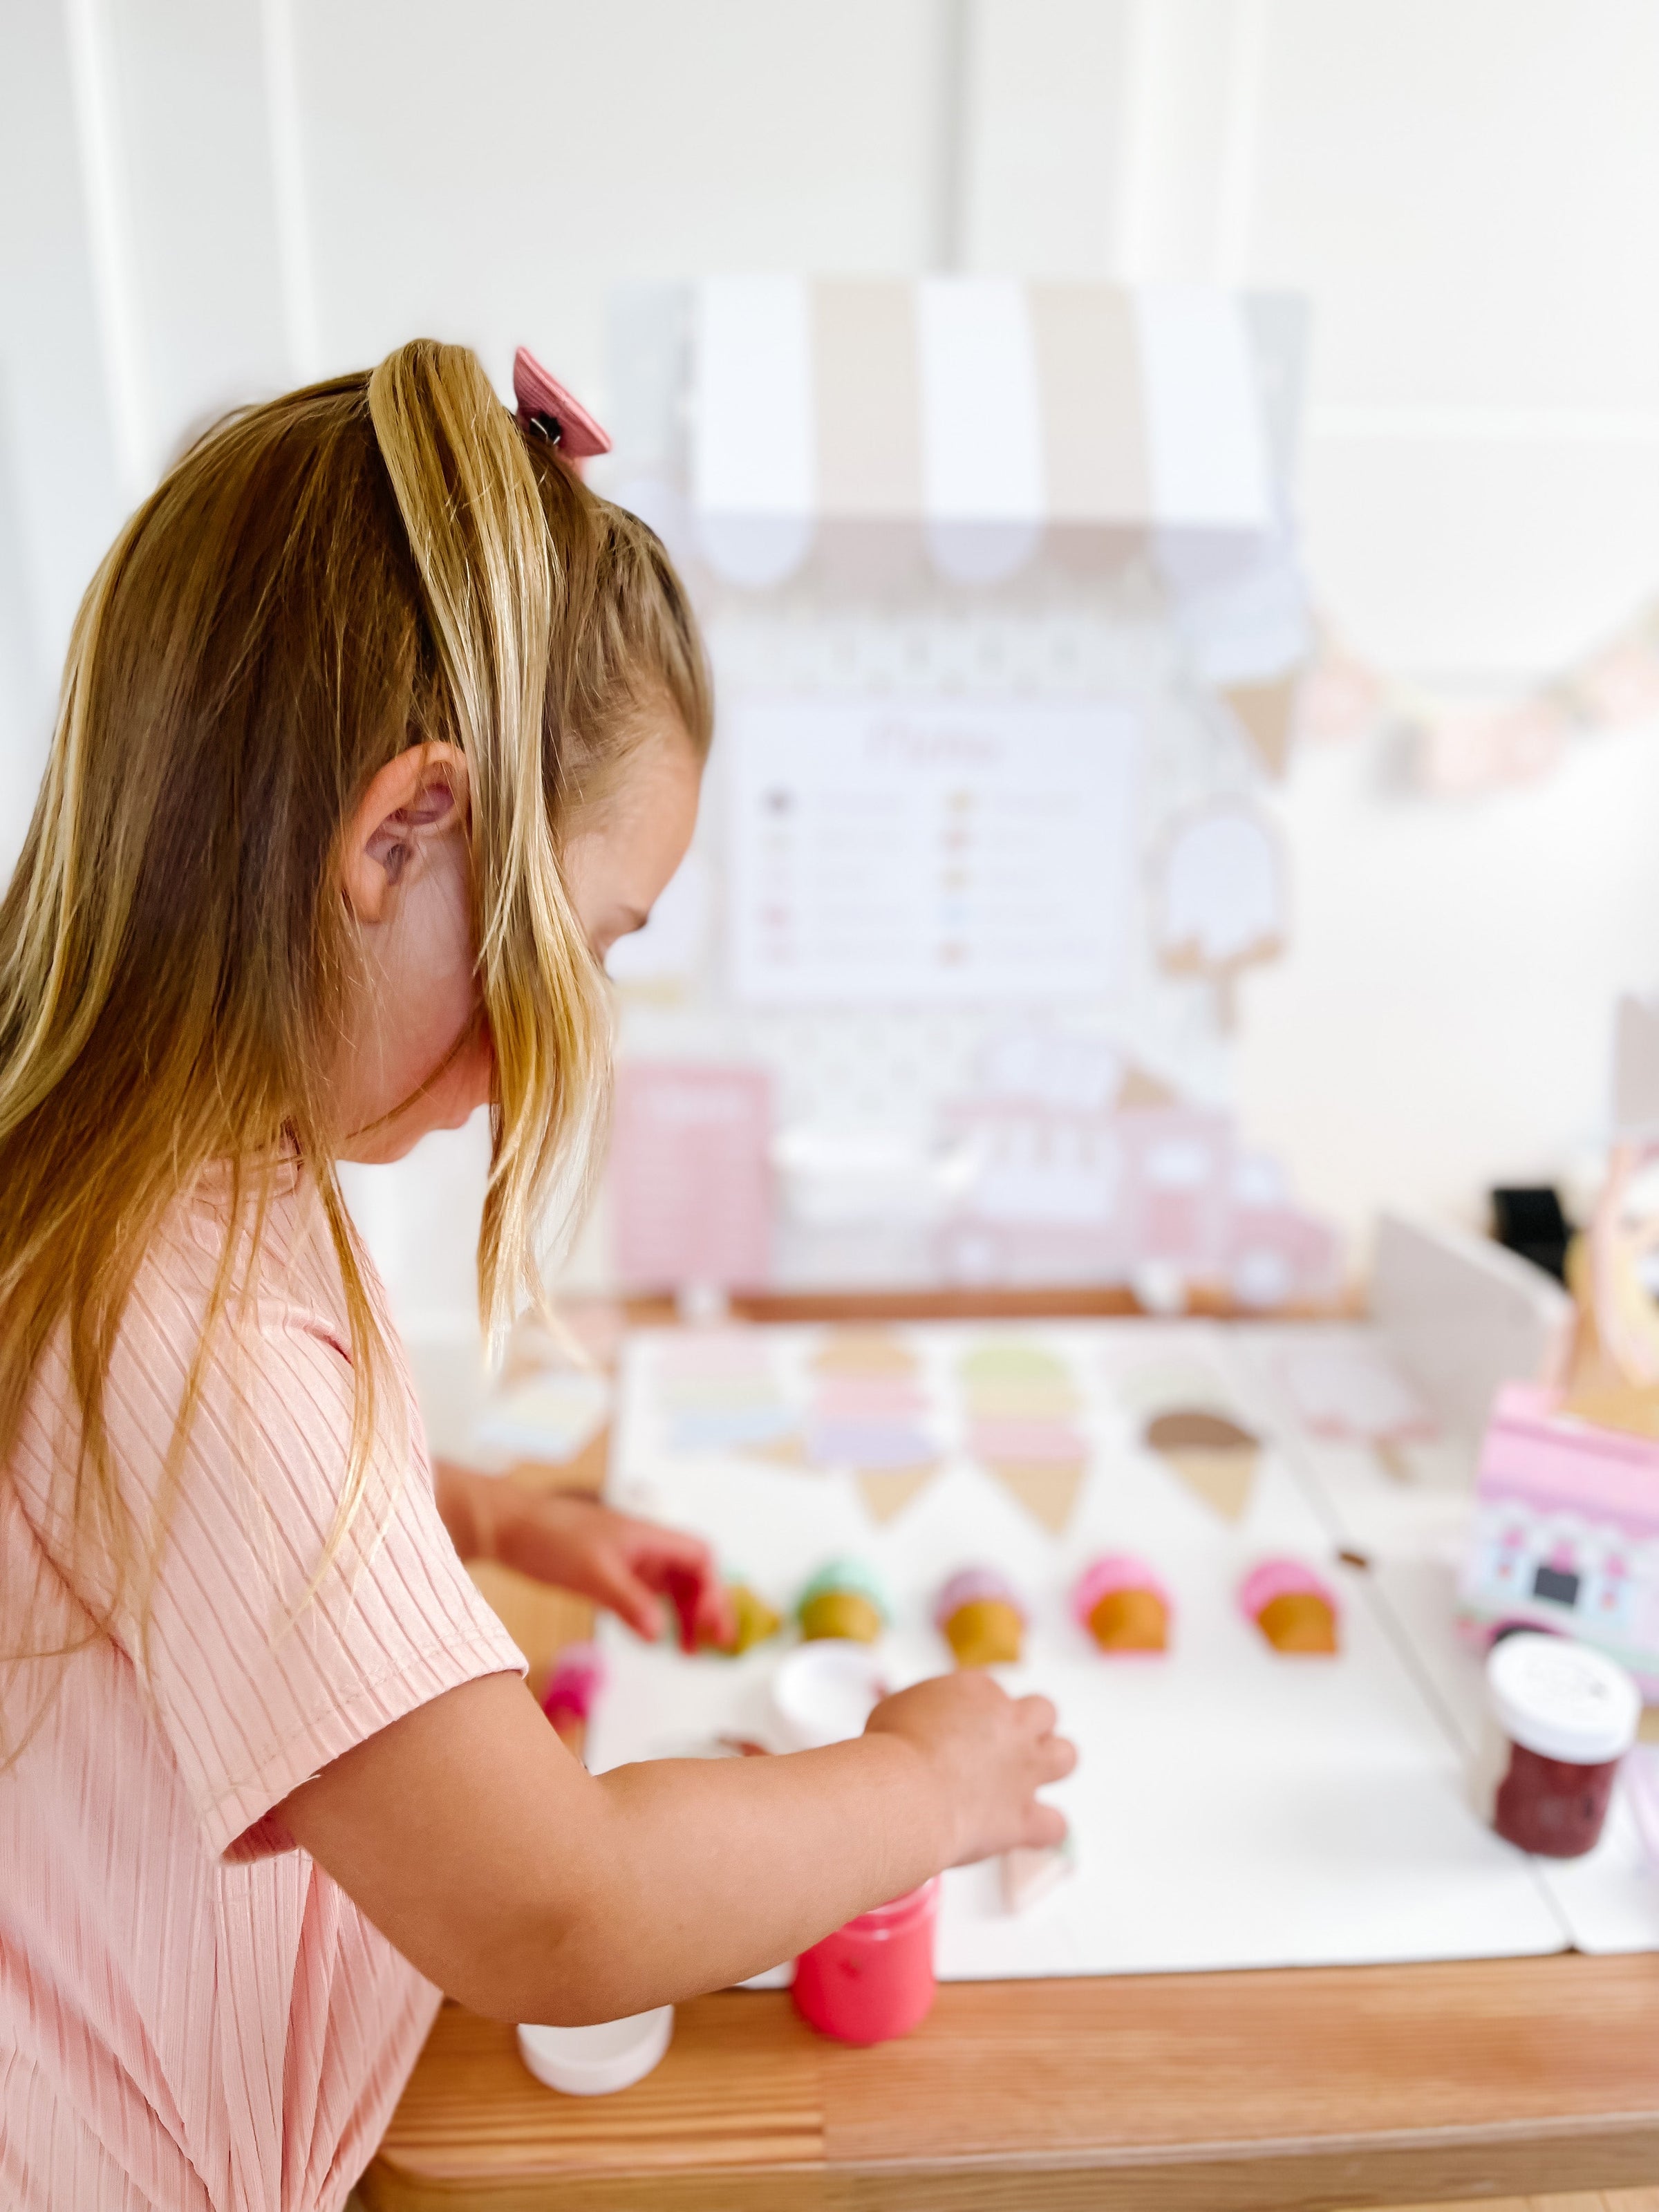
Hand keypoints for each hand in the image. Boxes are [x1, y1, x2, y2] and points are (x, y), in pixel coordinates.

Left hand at [438, 1467, 732, 1648]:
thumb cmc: (550, 1537)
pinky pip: (644, 1595)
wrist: (507, 1527)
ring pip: (670, 1587)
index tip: (705, 1623)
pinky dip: (655, 1615)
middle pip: (692, 1574)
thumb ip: (629, 1602)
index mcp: (648, 1537)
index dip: (711, 1589)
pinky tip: (652, 1637)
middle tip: (715, 1643)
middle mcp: (644, 1547)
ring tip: (687, 1650)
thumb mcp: (594, 1572)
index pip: (699, 1557)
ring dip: (684, 1615)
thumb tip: (659, 1634)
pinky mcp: (607, 1572)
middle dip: (707, 1607)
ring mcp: (626, 1559)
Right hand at [864, 1671, 1075, 1866]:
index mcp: (978, 1690)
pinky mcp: (1024, 1816)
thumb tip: (920, 1725)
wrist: (907, 1792)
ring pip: (1066, 1755)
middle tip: (999, 1748)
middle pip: (1043, 1710)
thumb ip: (921, 1713)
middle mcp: (1011, 1723)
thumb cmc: (890, 1748)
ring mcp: (1024, 1769)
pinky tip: (1023, 1830)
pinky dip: (1043, 1828)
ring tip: (1023, 1779)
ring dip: (1050, 1764)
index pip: (991, 1691)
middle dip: (1028, 1726)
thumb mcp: (895, 1708)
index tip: (956, 1730)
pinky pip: (1055, 1824)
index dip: (977, 1712)